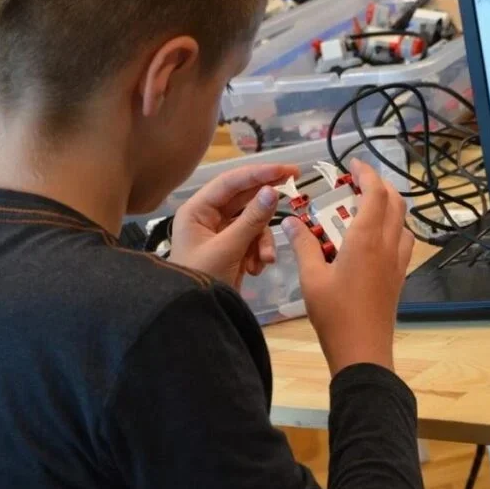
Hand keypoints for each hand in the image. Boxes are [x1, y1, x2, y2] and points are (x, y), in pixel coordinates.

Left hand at [170, 164, 298, 289]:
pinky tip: (255, 270)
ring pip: (253, 222)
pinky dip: (259, 253)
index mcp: (198, 210)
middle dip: (267, 204)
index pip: (231, 182)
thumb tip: (273, 191)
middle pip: (244, 199)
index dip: (260, 173)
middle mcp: (208, 217)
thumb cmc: (201, 280)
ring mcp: (221, 234)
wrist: (194, 318)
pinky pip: (253, 241)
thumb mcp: (228, 249)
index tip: (286, 170)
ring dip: (263, 241)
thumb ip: (252, 220)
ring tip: (265, 260)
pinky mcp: (232, 250)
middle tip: (295, 184)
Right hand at [282, 160, 413, 375]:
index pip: (374, 194)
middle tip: (357, 183)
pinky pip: (403, 241)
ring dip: (389, 206)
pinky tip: (375, 238)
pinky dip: (393, 228)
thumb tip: (291, 221)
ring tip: (366, 207)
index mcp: (365, 239)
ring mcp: (397, 262)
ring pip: (402, 221)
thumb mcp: (311, 278)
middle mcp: (387, 245)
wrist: (363, 351)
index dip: (367, 174)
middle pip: (395, 202)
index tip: (354, 163)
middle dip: (379, 186)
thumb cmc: (334, 314)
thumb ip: (303, 245)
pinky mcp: (399, 276)